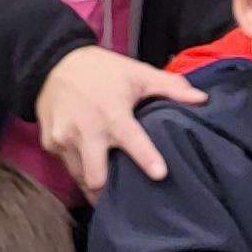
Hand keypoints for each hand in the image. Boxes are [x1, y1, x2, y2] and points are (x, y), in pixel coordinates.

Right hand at [31, 45, 205, 196]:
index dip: (146, 158)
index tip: (160, 174)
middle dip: (108, 187)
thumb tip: (203, 100)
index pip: (132, 139)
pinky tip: (86, 158)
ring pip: (79, 177)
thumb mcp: (137, 73)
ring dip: (93, 179)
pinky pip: (66, 164)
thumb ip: (170, 87)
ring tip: (106, 183)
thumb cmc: (102, 70)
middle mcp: (86, 131)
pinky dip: (77, 165)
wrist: (52, 62)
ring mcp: (63, 139)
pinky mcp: (48, 143)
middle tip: (122, 188)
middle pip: (96, 177)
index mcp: (112, 114)